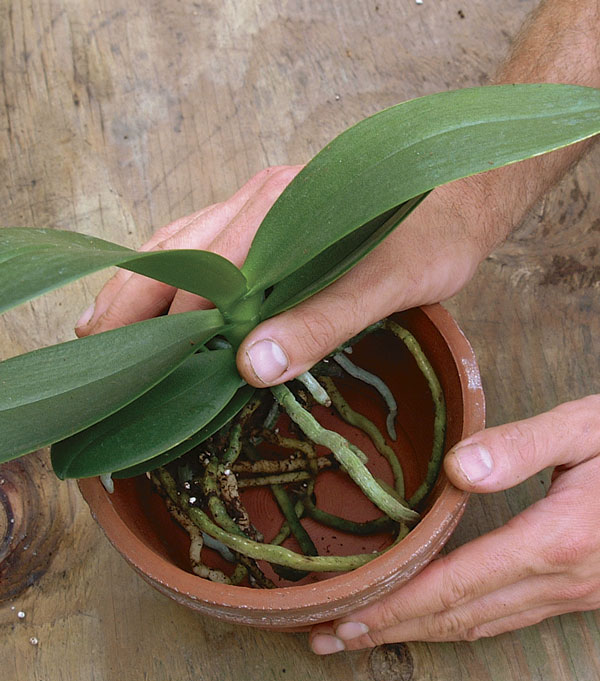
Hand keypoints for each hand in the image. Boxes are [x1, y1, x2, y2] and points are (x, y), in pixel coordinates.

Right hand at [76, 165, 489, 384]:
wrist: (460, 196)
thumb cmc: (430, 240)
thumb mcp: (388, 286)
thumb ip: (322, 322)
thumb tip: (249, 366)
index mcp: (285, 211)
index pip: (210, 274)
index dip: (179, 326)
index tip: (155, 374)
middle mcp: (261, 199)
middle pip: (175, 252)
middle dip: (131, 301)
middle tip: (95, 349)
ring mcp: (260, 203)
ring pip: (179, 244)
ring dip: (139, 285)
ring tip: (101, 327)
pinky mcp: (267, 215)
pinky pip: (201, 240)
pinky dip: (167, 273)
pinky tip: (151, 297)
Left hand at [309, 395, 599, 653]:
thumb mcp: (585, 428)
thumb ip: (521, 446)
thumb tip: (459, 469)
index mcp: (555, 539)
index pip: (456, 584)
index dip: (397, 606)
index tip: (347, 617)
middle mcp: (561, 580)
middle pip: (460, 618)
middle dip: (390, 631)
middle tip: (331, 638)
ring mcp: (573, 595)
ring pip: (482, 627)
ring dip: (420, 634)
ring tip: (366, 635)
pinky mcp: (579, 594)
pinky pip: (507, 619)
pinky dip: (460, 625)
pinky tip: (435, 621)